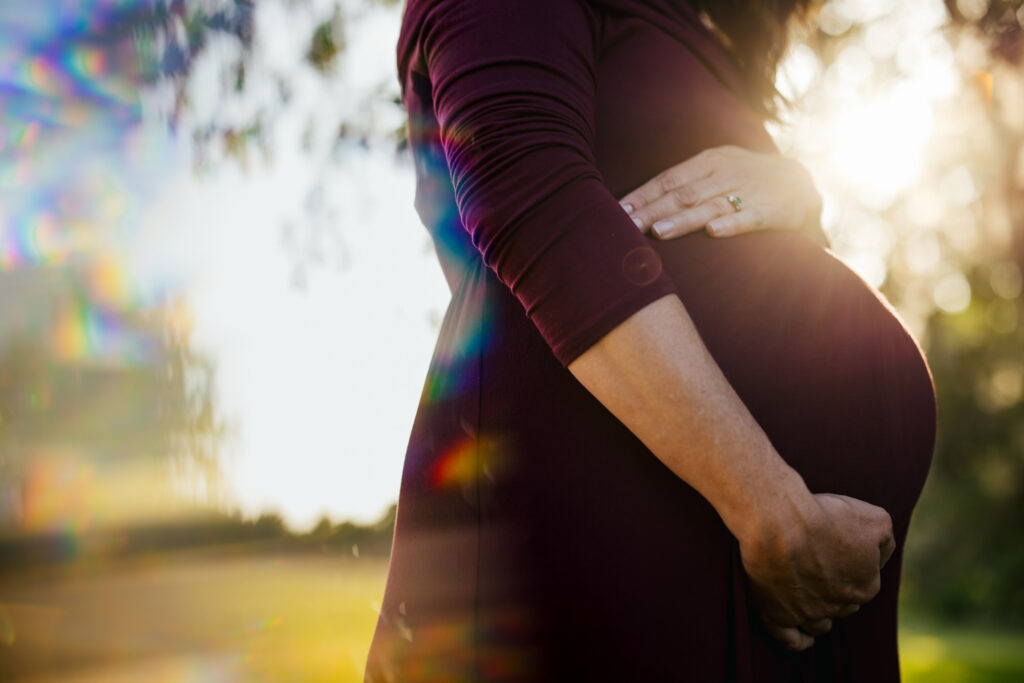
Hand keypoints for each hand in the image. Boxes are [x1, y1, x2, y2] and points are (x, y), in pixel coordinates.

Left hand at [617, 145, 821, 239]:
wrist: (802, 184)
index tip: (620, 210)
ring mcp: (749, 192)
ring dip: (683, 220)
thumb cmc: (746, 180)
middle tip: (627, 225)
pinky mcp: (771, 211)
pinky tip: (714, 232)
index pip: (669, 178)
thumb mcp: (717, 170)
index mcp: (710, 161)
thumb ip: (687, 182)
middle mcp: (726, 173)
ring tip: (658, 231)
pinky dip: (732, 224)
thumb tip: (643, 202)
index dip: (644, 195)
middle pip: (683, 194)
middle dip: (653, 210)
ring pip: (710, 206)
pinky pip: (749, 217)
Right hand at [738, 492, 894, 651]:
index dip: (853, 568)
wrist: (780, 523)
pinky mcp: (778, 615)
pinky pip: (790, 640)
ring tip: (810, 600)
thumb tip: (881, 556)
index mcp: (865, 586)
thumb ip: (886, 541)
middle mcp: (839, 605)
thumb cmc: (825, 517)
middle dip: (836, 592)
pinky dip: (798, 642)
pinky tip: (802, 639)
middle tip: (820, 569)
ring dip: (819, 615)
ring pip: (819, 624)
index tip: (837, 550)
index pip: (865, 584)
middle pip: (842, 606)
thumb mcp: (875, 519)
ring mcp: (808, 614)